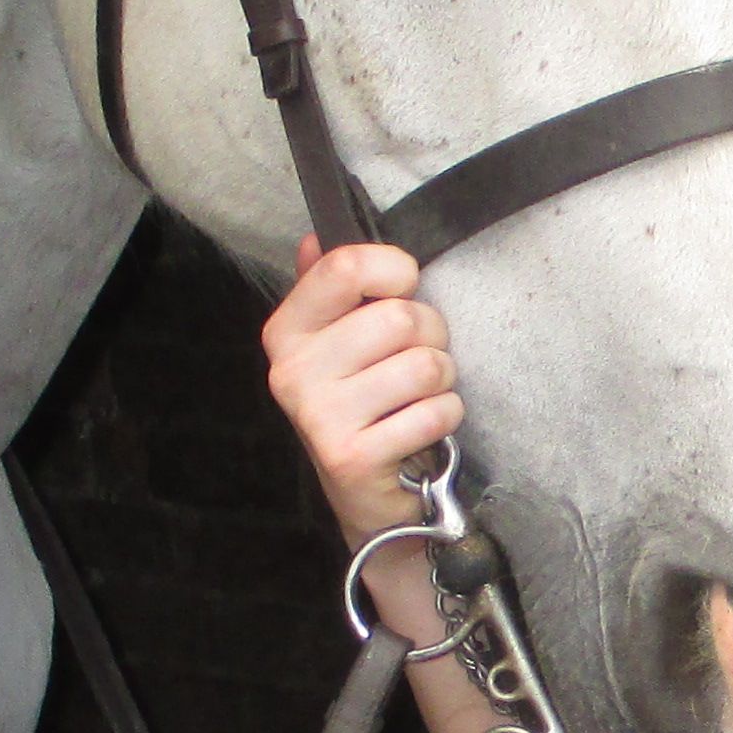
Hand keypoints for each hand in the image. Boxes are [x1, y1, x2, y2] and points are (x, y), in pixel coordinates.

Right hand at [259, 235, 460, 546]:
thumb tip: (316, 237)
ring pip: (425, 365)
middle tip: (418, 360)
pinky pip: (434, 412)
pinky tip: (422, 428)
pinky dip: (445, 418)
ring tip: (420, 397)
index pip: (345, 267)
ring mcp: (319, 416)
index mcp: (287, 331)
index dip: (394, 270)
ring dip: (442, 381)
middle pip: (400, 317)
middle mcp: (293, 371)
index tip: (404, 288)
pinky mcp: (352, 457)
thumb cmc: (362, 404)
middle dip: (431, 336)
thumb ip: (329, 288)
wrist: (365, 495)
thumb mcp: (337, 343)